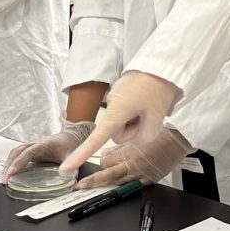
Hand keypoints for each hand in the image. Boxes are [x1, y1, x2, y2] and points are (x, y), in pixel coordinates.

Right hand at [3, 120, 94, 178]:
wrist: (68, 137)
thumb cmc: (68, 145)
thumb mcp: (71, 155)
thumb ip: (71, 165)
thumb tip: (71, 177)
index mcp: (44, 144)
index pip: (28, 153)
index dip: (19, 162)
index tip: (11, 172)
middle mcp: (34, 143)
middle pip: (17, 152)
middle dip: (9, 165)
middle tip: (4, 179)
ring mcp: (30, 146)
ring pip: (15, 153)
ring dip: (8, 164)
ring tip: (3, 179)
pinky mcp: (29, 150)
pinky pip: (17, 155)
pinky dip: (11, 163)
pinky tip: (8, 173)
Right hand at [59, 71, 181, 175]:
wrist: (164, 62)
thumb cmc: (158, 88)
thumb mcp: (156, 118)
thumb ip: (144, 136)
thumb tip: (138, 138)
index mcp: (116, 113)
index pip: (95, 140)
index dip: (80, 155)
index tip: (65, 168)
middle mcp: (112, 105)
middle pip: (118, 132)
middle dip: (133, 130)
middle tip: (151, 116)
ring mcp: (117, 97)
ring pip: (125, 121)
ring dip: (138, 119)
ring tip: (152, 105)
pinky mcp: (124, 92)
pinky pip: (129, 109)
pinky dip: (140, 109)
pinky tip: (151, 99)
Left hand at [75, 127, 193, 189]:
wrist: (181, 137)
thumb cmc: (160, 129)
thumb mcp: (135, 132)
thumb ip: (120, 144)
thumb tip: (107, 154)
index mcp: (130, 152)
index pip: (107, 161)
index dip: (101, 160)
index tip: (95, 160)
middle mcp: (135, 166)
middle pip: (109, 176)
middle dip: (94, 181)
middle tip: (81, 186)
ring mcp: (143, 175)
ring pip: (120, 183)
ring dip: (107, 184)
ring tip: (93, 188)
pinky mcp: (151, 178)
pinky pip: (134, 184)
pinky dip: (126, 184)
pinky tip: (122, 184)